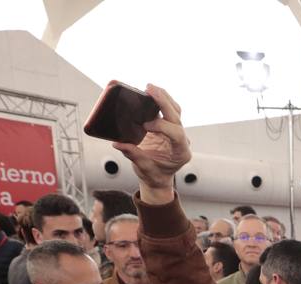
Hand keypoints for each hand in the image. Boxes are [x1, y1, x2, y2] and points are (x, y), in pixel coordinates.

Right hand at [111, 85, 191, 200]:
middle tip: (150, 90)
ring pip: (175, 110)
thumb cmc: (154, 175)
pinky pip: (168, 110)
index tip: (145, 125)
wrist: (158, 178)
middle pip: (176, 117)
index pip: (177, 134)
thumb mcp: (144, 168)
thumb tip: (118, 143)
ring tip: (150, 88)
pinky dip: (160, 100)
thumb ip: (133, 155)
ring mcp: (177, 132)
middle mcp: (182, 140)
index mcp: (181, 152)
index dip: (162, 126)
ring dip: (163, 97)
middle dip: (164, 102)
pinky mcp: (169, 126)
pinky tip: (150, 93)